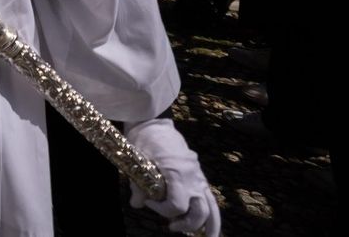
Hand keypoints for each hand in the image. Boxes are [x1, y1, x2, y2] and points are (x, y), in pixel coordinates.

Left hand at [125, 119, 220, 236]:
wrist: (155, 123)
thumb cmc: (144, 139)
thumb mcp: (136, 160)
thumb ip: (137, 184)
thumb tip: (136, 204)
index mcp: (177, 173)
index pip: (177, 205)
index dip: (162, 210)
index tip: (148, 202)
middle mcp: (193, 178)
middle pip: (199, 212)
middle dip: (186, 224)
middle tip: (171, 226)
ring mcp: (199, 177)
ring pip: (211, 208)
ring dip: (206, 225)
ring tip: (202, 236)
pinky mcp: (200, 176)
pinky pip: (211, 199)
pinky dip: (212, 215)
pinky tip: (210, 228)